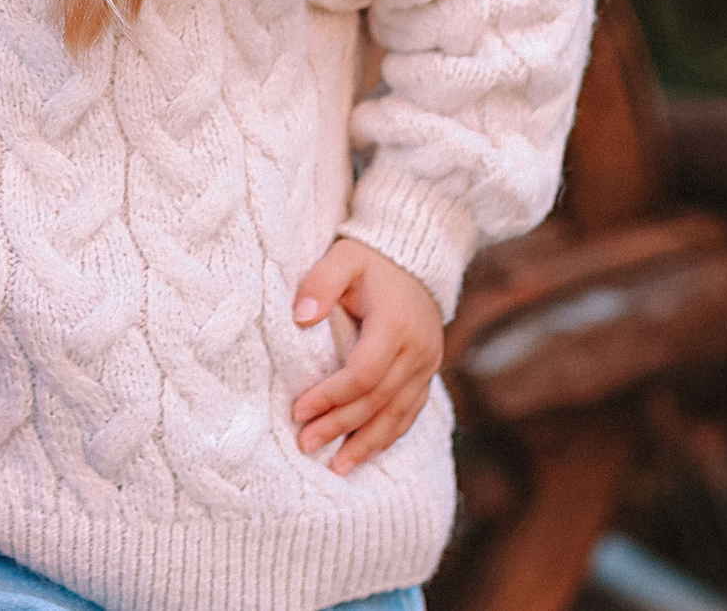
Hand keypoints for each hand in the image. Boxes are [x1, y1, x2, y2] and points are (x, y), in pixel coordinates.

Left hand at [289, 238, 442, 474]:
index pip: (363, 374)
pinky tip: (366, 452)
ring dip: (366, 443)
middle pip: (377, 401)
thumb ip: (320, 283)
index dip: (331, 396)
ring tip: (337, 467)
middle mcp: (418, 351)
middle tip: (305, 443)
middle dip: (340, 426)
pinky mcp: (428, 374)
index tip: (299, 410)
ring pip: (398, 415)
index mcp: (395, 326)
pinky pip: (410, 412)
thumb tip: (300, 317)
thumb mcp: (342, 258)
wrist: (415, 261)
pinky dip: (388, 435)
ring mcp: (428, 366)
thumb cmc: (371, 261)